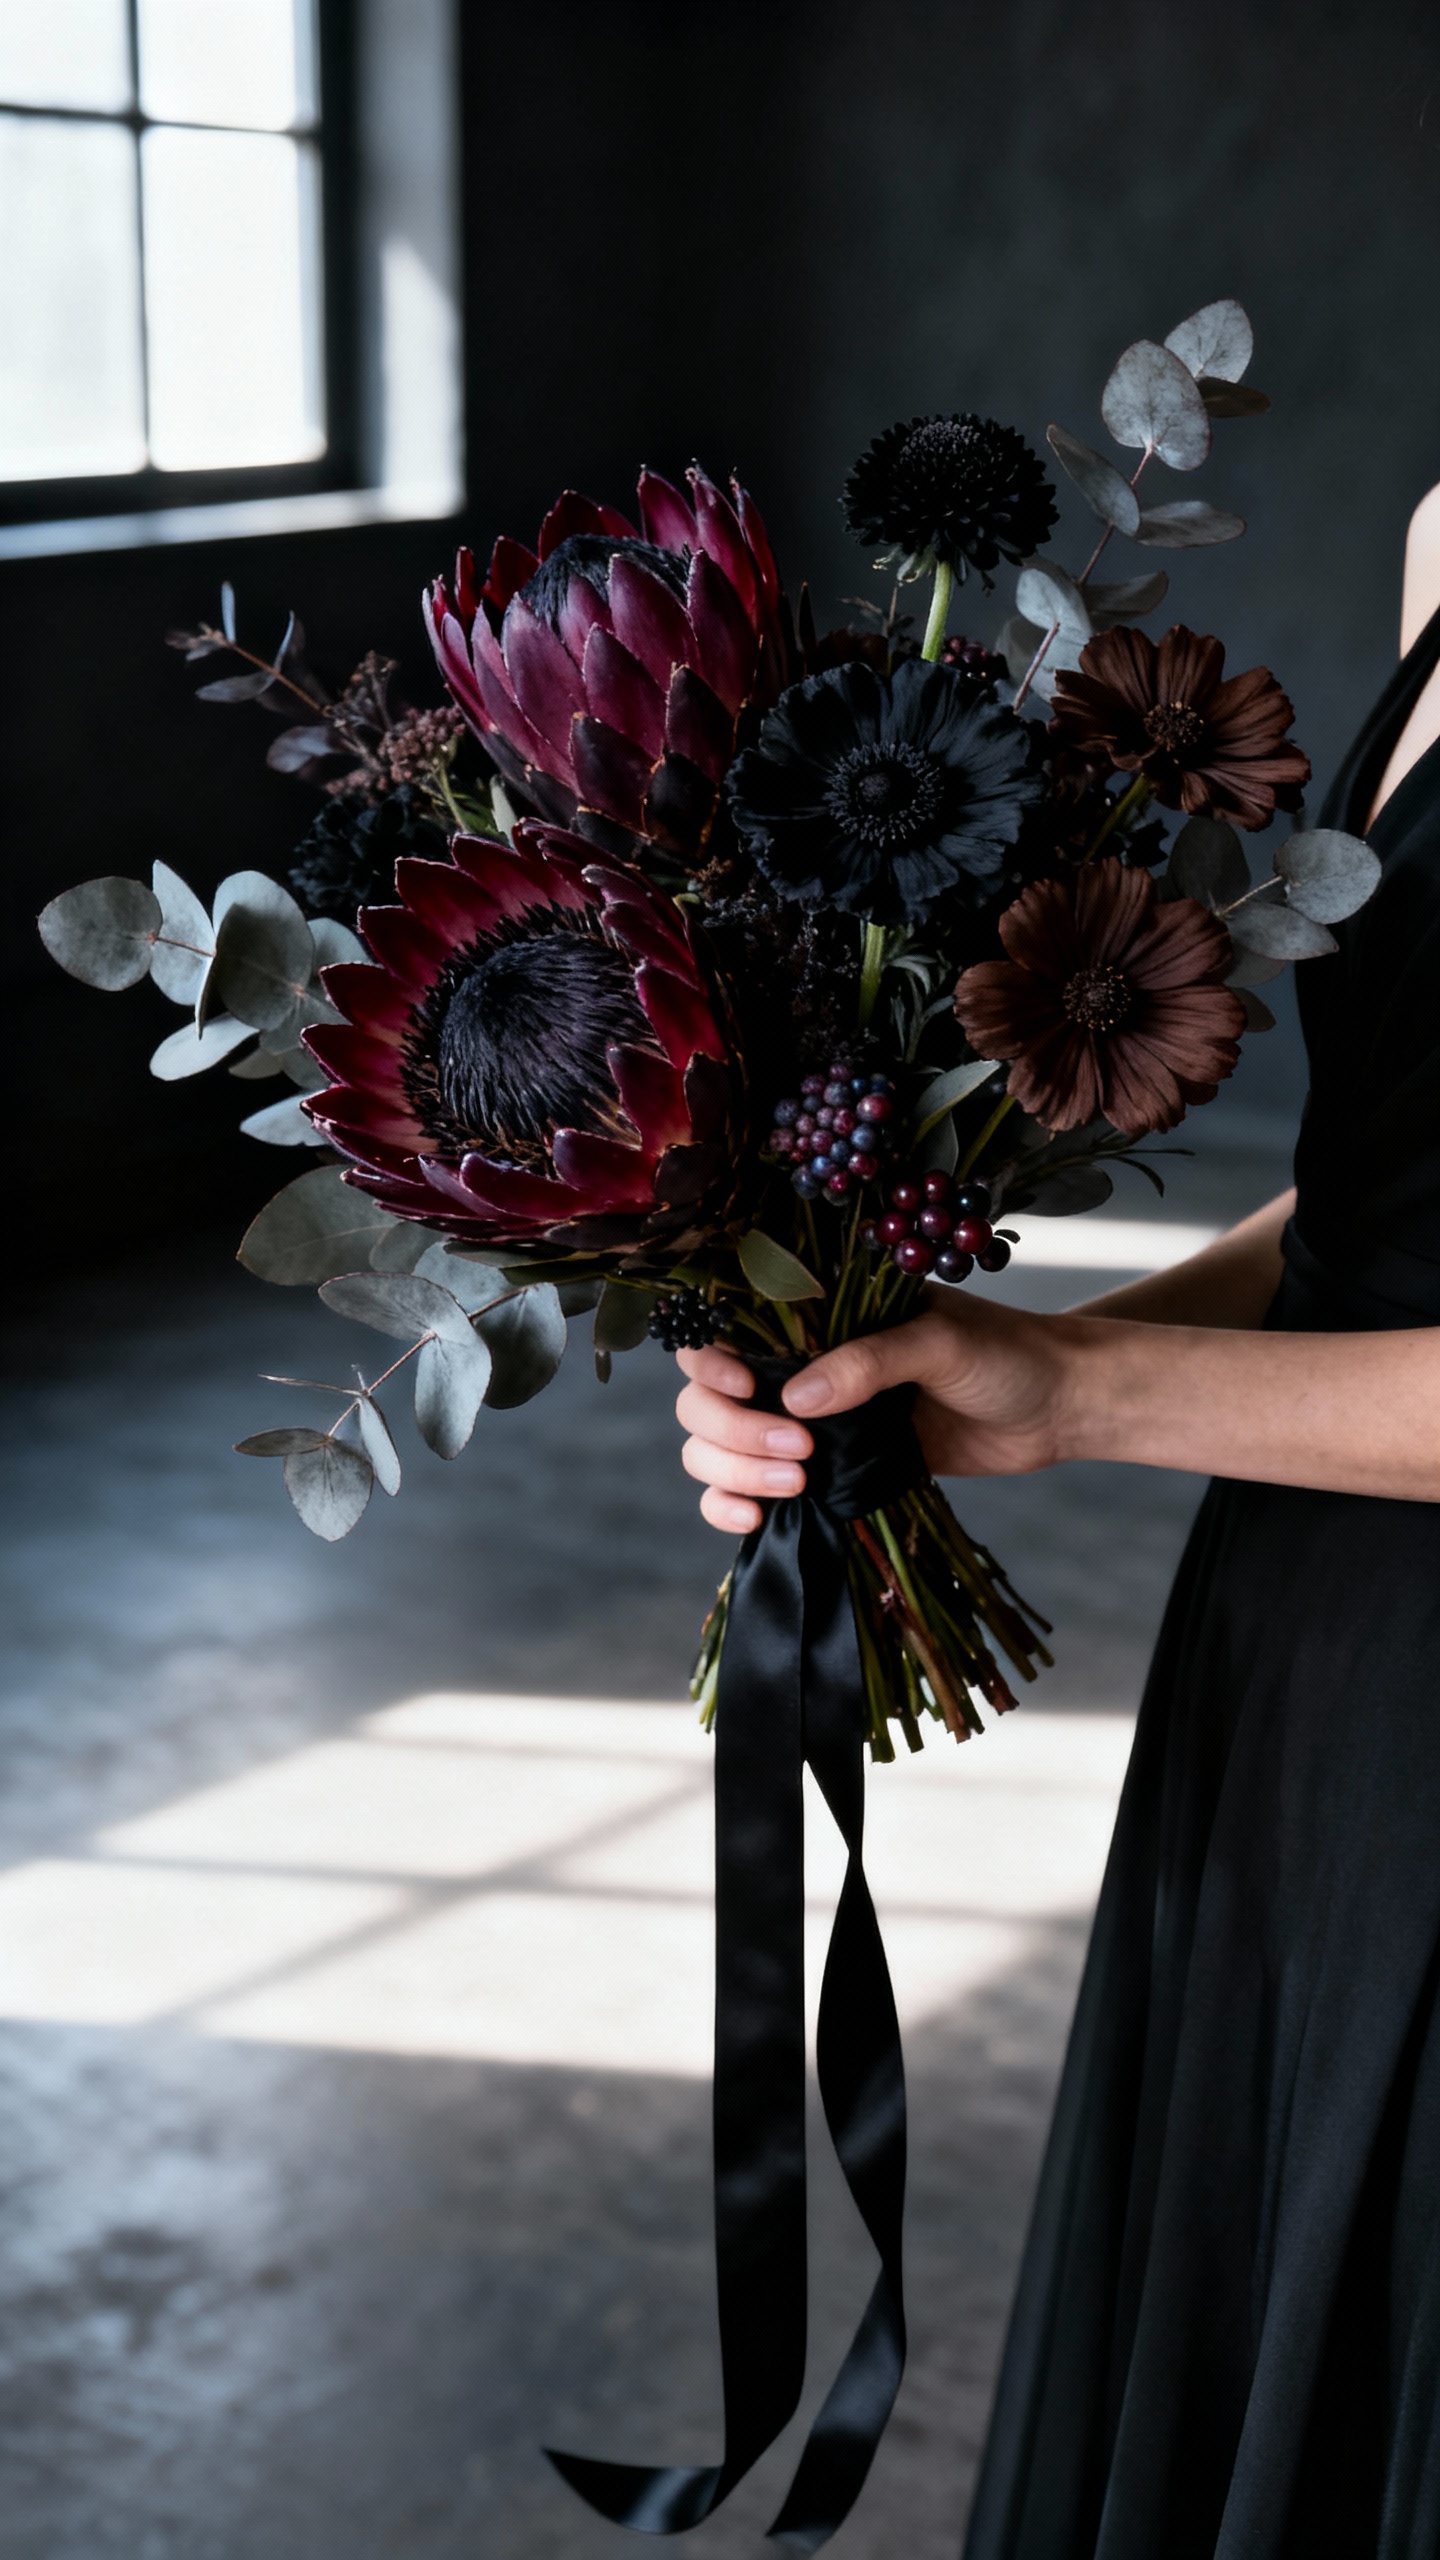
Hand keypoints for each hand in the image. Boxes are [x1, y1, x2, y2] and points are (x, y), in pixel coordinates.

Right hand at [675, 1295, 1078, 1533]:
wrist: (1056, 1409)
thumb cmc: (1004, 1355)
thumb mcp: (938, 1342)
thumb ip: (869, 1362)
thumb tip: (795, 1401)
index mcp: (815, 1316)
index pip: (722, 1329)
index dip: (710, 1361)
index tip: (746, 1385)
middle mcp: (797, 1366)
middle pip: (704, 1398)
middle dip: (729, 1428)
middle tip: (797, 1448)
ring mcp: (807, 1423)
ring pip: (715, 1446)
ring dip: (732, 1469)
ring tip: (796, 1484)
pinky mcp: (827, 1472)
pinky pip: (749, 1490)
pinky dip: (732, 1506)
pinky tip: (755, 1520)